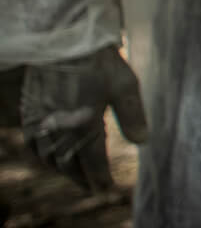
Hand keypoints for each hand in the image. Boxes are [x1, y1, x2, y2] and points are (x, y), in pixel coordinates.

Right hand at [20, 45, 147, 191]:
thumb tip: (143, 142)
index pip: (93, 162)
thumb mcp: (125, 86)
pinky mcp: (30, 109)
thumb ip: (133, 116)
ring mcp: (42, 120)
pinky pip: (31, 141)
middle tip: (92, 188)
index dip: (100, 178)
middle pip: (69, 164)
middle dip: (82, 178)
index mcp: (84, 125)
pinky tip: (47, 156)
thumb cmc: (100, 61)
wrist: (66, 38)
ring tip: (74, 176)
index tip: (106, 189)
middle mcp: (59, 127)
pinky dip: (40, 154)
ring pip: (48, 156)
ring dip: (61, 169)